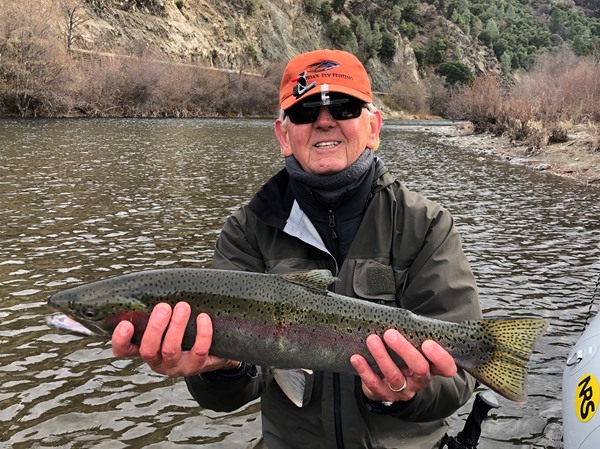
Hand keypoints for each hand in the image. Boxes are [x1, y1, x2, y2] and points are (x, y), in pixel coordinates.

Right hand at [111, 302, 239, 376]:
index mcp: (146, 348)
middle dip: (155, 327)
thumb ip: (158, 311)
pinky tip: (203, 317)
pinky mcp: (197, 366)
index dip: (120, 340)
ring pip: (171, 350)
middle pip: (148, 350)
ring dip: (176, 326)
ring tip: (183, 307)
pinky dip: (202, 333)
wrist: (213, 350)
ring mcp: (177, 366)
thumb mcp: (168, 323)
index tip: (125, 324)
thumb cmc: (186, 331)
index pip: (123, 350)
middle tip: (164, 307)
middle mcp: (158, 361)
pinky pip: (199, 351)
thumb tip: (154, 284)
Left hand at [350, 329, 456, 402]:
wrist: (387, 385)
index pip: (446, 367)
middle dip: (405, 350)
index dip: (440, 357)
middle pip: (419, 369)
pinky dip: (364, 370)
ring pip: (394, 376)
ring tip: (372, 340)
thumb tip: (399, 316)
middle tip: (390, 334)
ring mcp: (402, 390)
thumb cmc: (402, 359)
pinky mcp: (384, 394)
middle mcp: (419, 380)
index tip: (428, 344)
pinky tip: (357, 358)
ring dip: (382, 356)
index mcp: (431, 368)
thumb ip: (412, 337)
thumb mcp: (413, 349)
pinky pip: (374, 384)